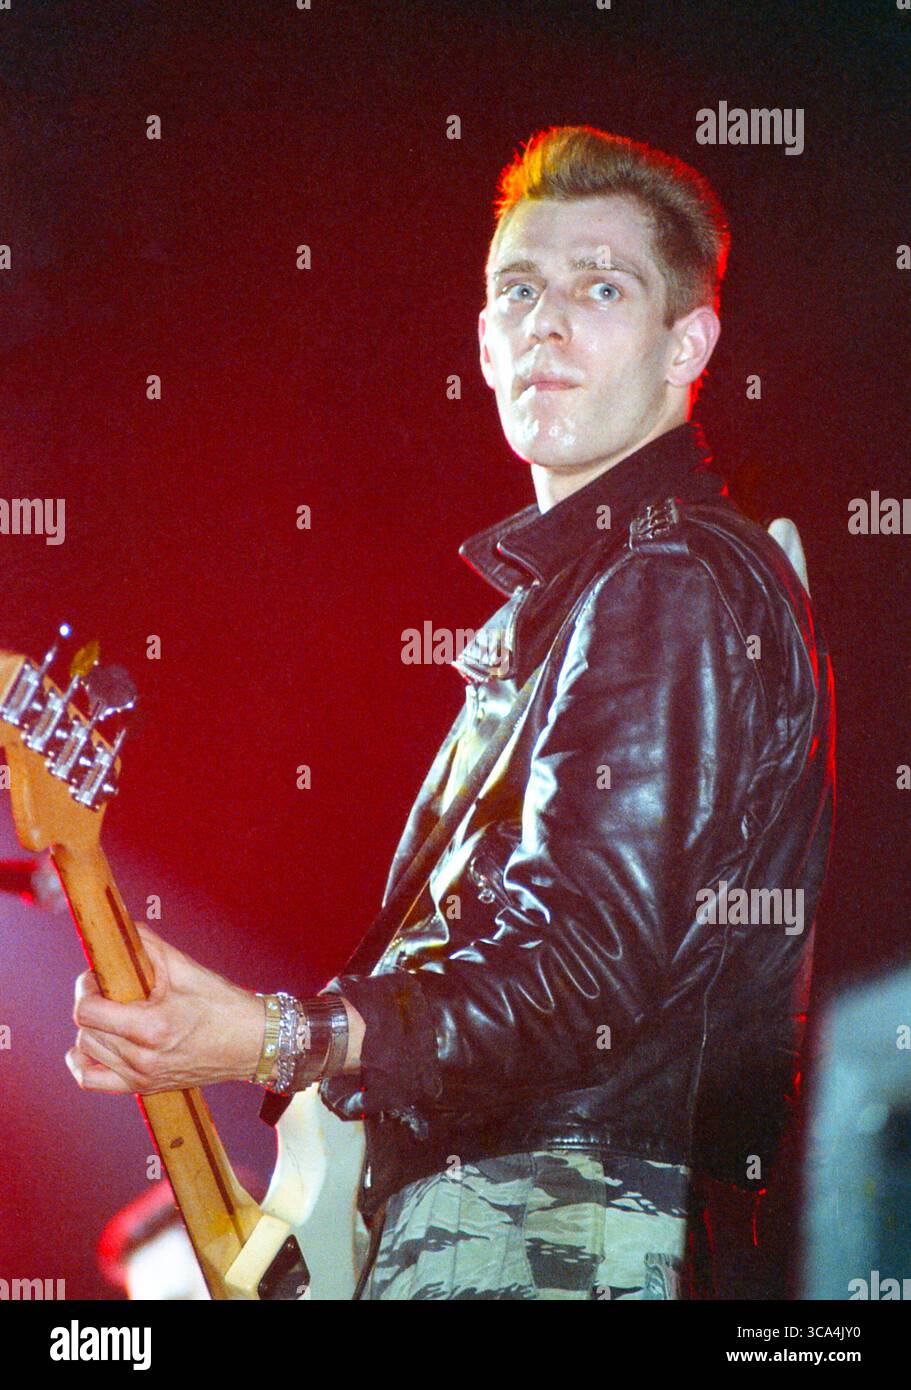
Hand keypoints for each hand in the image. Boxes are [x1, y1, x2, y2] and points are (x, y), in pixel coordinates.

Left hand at [66, 923, 264, 1094]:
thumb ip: (149, 945)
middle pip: (85, 1031)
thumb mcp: (187, 969)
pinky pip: (93, 1081)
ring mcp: (141, 1077)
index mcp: (151, 1028)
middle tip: (110, 986)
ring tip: (112, 1011)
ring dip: (92, 1028)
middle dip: (91, 1002)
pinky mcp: (144, 1086)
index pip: (87, 1012)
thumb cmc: (225, 1006)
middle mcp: (141, 1058)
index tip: (98, 975)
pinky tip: (96, 1044)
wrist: (253, 1043)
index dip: (86, 987)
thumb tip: (123, 928)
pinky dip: (84, 1063)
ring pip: (86, 1052)